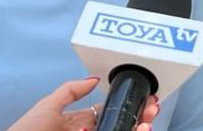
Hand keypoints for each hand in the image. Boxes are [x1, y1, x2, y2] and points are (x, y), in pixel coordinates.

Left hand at [7, 77, 159, 130]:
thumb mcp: (48, 106)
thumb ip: (71, 91)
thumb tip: (93, 78)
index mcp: (80, 122)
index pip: (111, 112)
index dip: (129, 104)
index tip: (144, 98)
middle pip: (122, 123)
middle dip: (141, 115)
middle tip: (153, 109)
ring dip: (139, 127)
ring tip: (146, 123)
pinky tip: (138, 130)